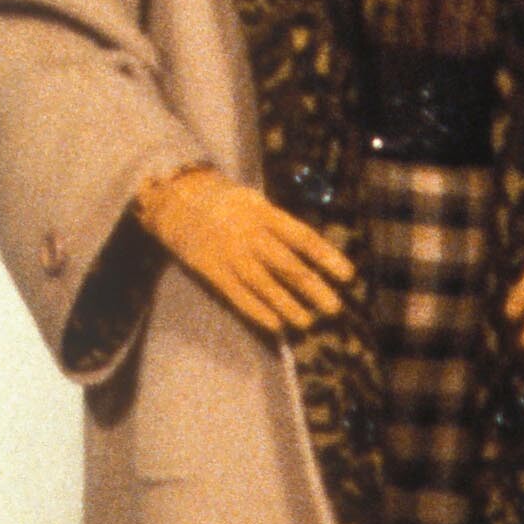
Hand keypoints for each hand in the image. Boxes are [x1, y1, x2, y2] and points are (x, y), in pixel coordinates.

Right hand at [136, 164, 355, 337]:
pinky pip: (237, 294)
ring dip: (287, 304)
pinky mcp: (211, 269)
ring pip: (263, 283)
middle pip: (286, 264)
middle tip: (334, 307)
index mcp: (263, 212)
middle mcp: (248, 233)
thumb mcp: (254, 202)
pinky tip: (275, 324)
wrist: (176, 199)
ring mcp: (229, 252)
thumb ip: (278, 225)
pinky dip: (257, 310)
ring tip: (308, 321)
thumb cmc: (225, 202)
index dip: (326, 256)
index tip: (347, 275)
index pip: (302, 237)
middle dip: (312, 287)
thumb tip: (311, 253)